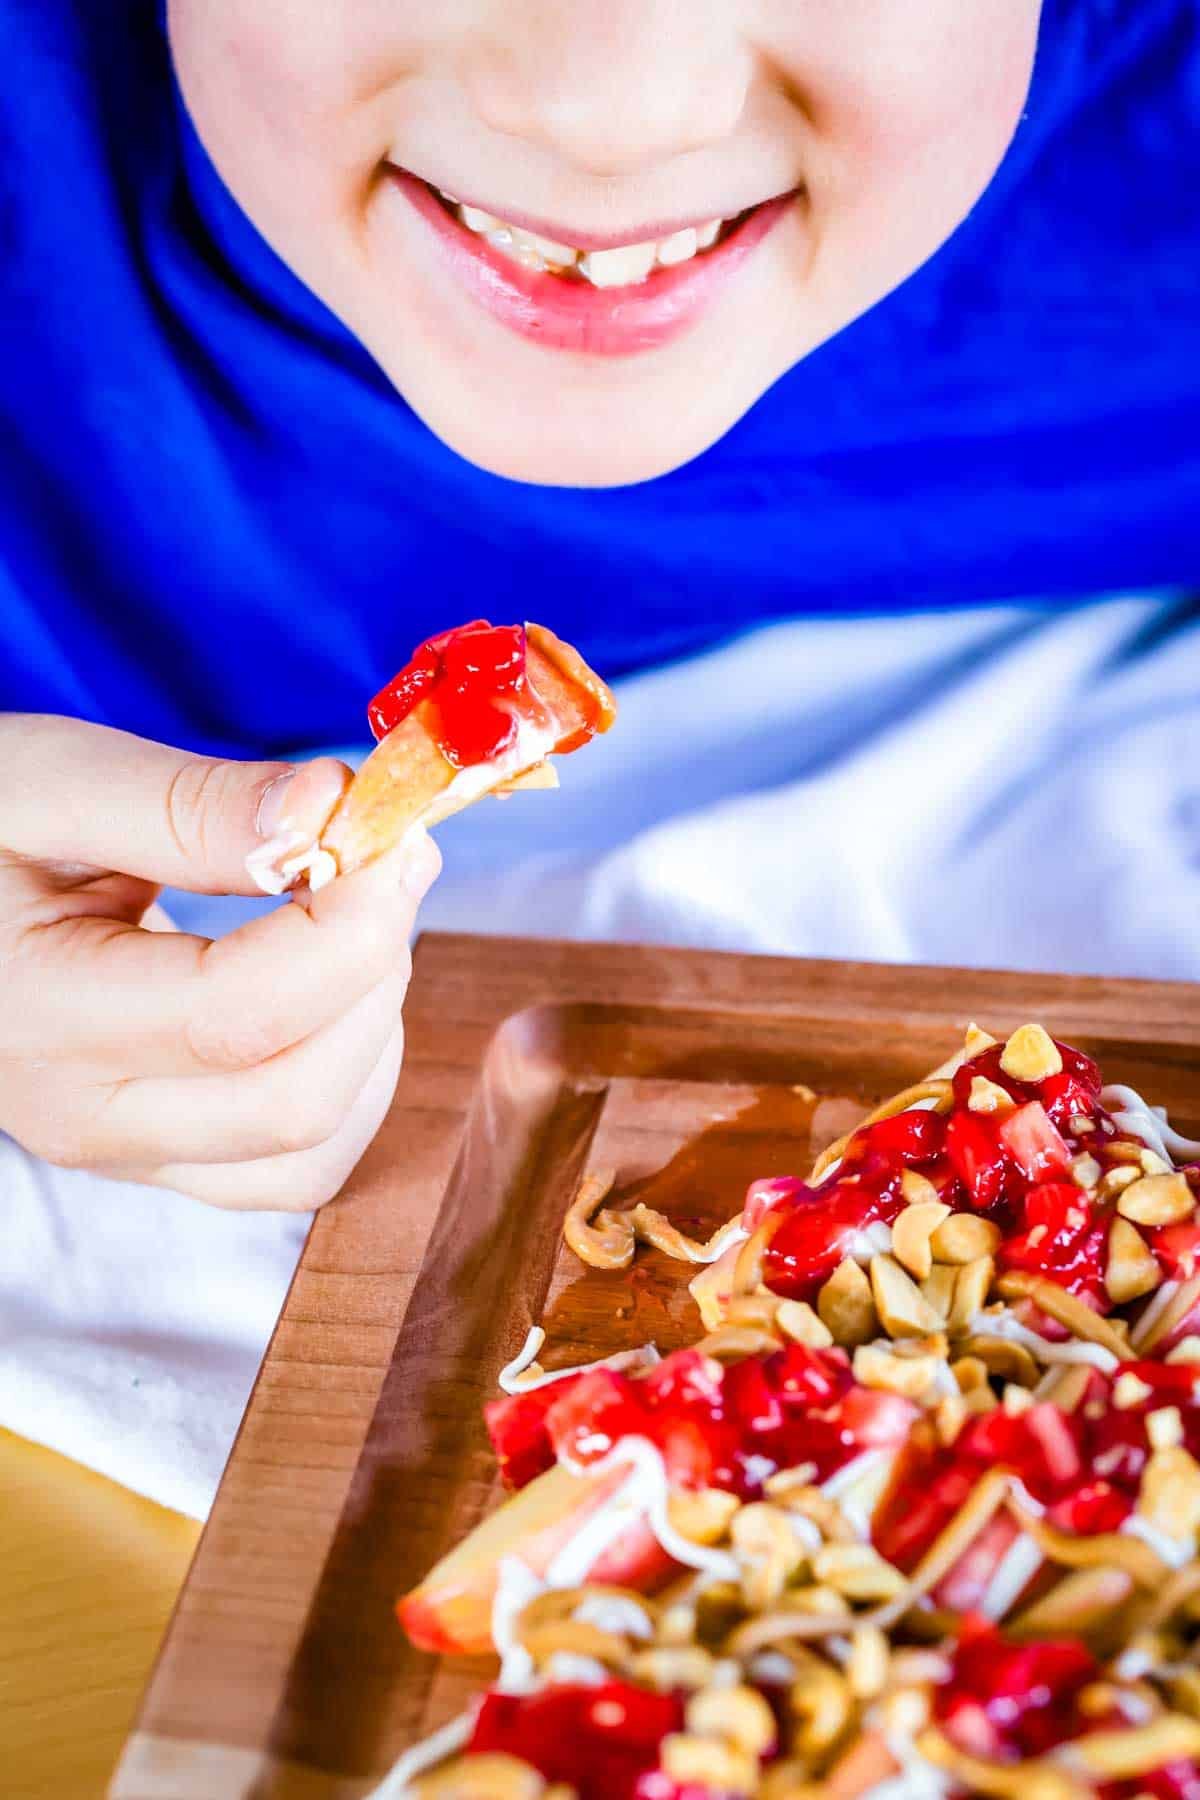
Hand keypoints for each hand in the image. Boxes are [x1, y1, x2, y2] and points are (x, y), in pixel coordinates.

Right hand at [0, 715, 439, 1209]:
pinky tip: (334, 990)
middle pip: (296, 1101)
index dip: (350, 928)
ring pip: (314, 1151)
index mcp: (40, 1015)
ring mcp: (129, 1153)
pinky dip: (352, 1082)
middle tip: (381, 866)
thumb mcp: (51, 782)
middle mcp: (85, 1114)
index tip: (392, 837)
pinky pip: (300, 1166)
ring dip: (372, 1034)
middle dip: (373, 975)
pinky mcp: (166, 1158)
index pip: (239, 1013)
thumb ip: (193, 804)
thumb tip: (330, 808)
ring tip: (347, 922)